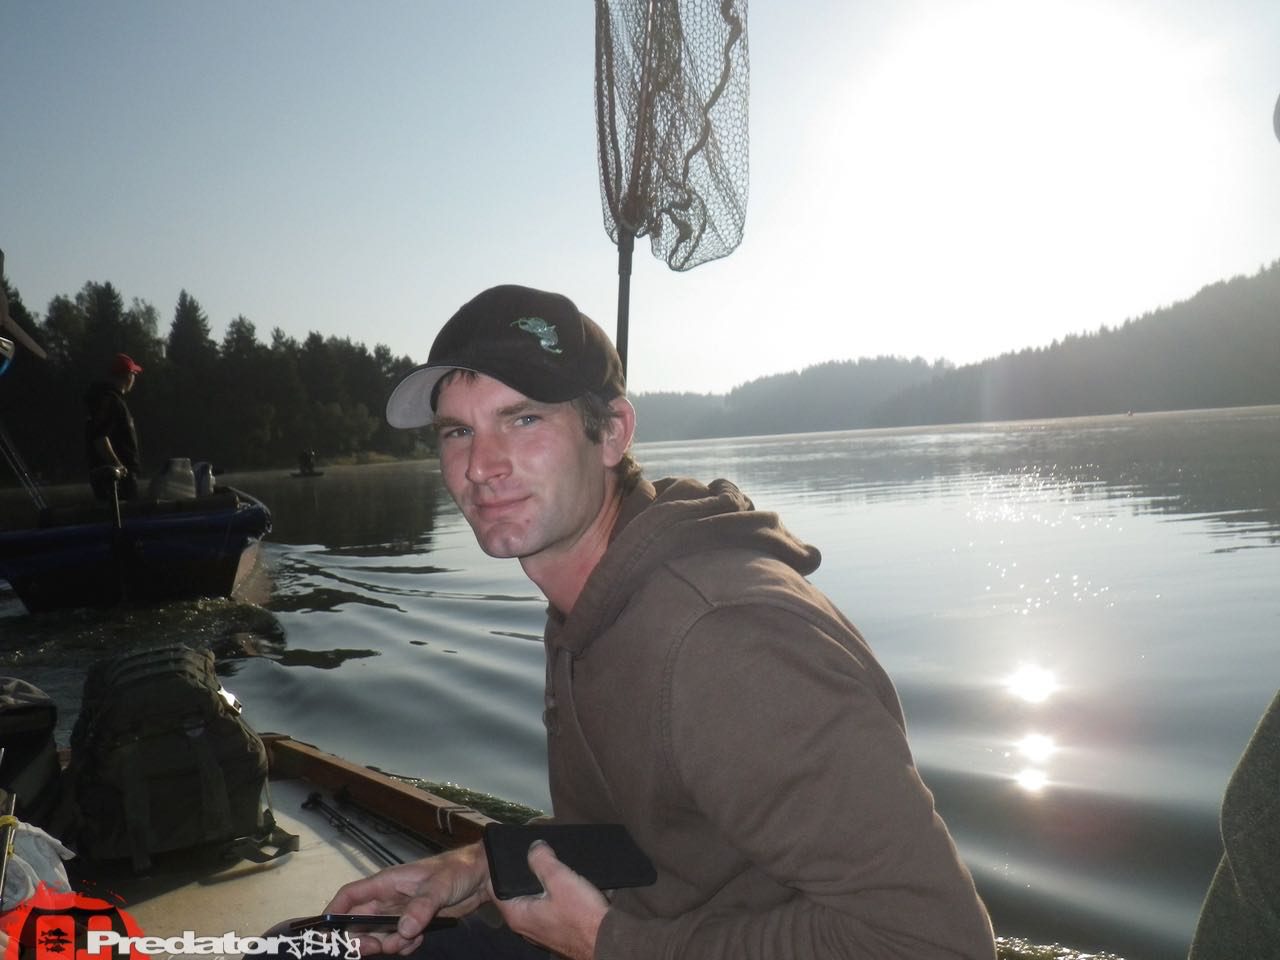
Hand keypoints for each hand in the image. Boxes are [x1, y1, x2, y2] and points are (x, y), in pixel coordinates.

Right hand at [325, 843, 488, 954]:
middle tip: (376, 948)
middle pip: (360, 923)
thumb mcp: (439, 886)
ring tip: (408, 941)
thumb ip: (421, 907)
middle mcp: (389, 898)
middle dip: (363, 940)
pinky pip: (399, 940)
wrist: (483, 876)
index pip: (350, 896)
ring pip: (379, 935)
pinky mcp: (415, 922)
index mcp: (387, 883)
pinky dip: (405, 945)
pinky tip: (418, 940)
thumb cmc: (458, 869)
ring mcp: (401, 912)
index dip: (333, 912)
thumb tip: (403, 931)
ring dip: (388, 945)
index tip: (324, 932)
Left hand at [493, 840, 608, 959]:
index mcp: (517, 915)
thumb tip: (533, 846)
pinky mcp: (555, 929)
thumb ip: (542, 860)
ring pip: (534, 898)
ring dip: (541, 882)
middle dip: (524, 872)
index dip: (500, 867)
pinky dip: (552, 893)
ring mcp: (540, 929)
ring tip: (550, 861)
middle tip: (533, 850)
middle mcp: (524, 925)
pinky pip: (547, 906)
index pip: (495, 888)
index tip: (508, 850)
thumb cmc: (580, 914)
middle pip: (516, 892)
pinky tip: (563, 880)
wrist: (607, 941)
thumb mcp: (560, 879)